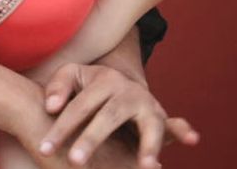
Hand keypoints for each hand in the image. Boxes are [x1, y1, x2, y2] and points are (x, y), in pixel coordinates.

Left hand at [37, 63, 198, 168]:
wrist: (117, 81)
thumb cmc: (87, 85)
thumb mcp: (72, 77)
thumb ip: (57, 87)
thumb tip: (51, 106)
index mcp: (103, 80)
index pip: (78, 107)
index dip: (61, 128)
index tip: (44, 148)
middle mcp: (128, 91)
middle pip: (109, 117)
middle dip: (91, 140)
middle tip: (74, 162)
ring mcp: (148, 104)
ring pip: (148, 124)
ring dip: (148, 146)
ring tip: (147, 166)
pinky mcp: (161, 118)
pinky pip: (174, 126)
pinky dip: (183, 131)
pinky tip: (192, 140)